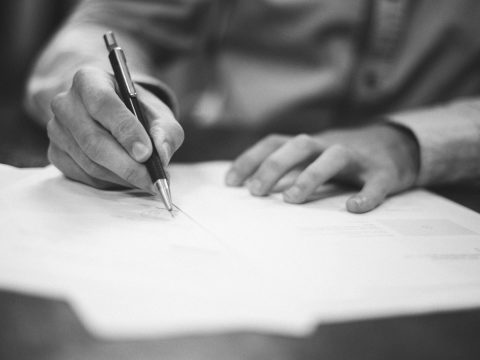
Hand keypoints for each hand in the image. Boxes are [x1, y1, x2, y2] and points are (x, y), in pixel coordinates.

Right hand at [47, 67, 183, 190]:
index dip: (126, 131)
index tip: (147, 153)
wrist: (116, 116)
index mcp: (89, 80)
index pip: (103, 105)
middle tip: (153, 180)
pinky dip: (111, 182)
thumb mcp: (159, 114)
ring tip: (147, 180)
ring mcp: (56, 130)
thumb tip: (162, 155)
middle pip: (94, 141)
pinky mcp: (56, 153)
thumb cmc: (138, 112)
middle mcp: (66, 103)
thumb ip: (166, 131)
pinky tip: (128, 178)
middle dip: (127, 165)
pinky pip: (84, 176)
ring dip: (123, 177)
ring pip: (90, 163)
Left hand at [225, 124, 419, 212]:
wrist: (397, 146)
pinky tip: (354, 208)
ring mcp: (358, 157)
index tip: (230, 182)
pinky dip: (366, 195)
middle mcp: (330, 145)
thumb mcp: (314, 158)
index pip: (275, 143)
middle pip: (299, 145)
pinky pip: (376, 182)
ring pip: (334, 157)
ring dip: (310, 175)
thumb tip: (252, 190)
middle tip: (255, 192)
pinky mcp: (384, 172)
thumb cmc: (344, 159)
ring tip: (291, 199)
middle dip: (274, 165)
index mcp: (310, 144)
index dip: (251, 159)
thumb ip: (290, 170)